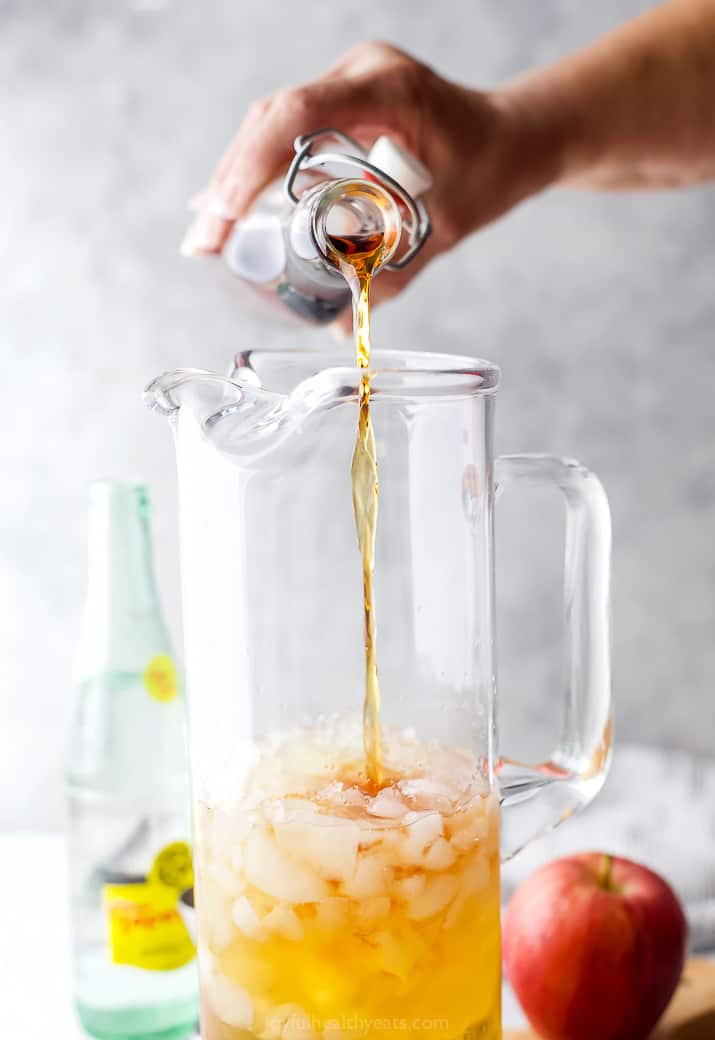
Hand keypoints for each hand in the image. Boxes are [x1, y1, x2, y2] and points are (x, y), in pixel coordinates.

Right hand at [182, 42, 557, 330]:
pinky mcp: (342, 99)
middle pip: (271, 120)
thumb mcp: (442, 225)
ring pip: (271, 125)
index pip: (296, 114)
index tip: (219, 215)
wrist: (514, 135)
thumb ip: (391, 274)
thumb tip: (338, 329)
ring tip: (208, 232)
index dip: (248, 165)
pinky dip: (260, 170)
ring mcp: (347, 81)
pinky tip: (231, 204)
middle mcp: (359, 74)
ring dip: (237, 178)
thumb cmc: (489, 171)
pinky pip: (288, 131)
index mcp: (386, 88)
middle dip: (229, 183)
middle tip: (201, 241)